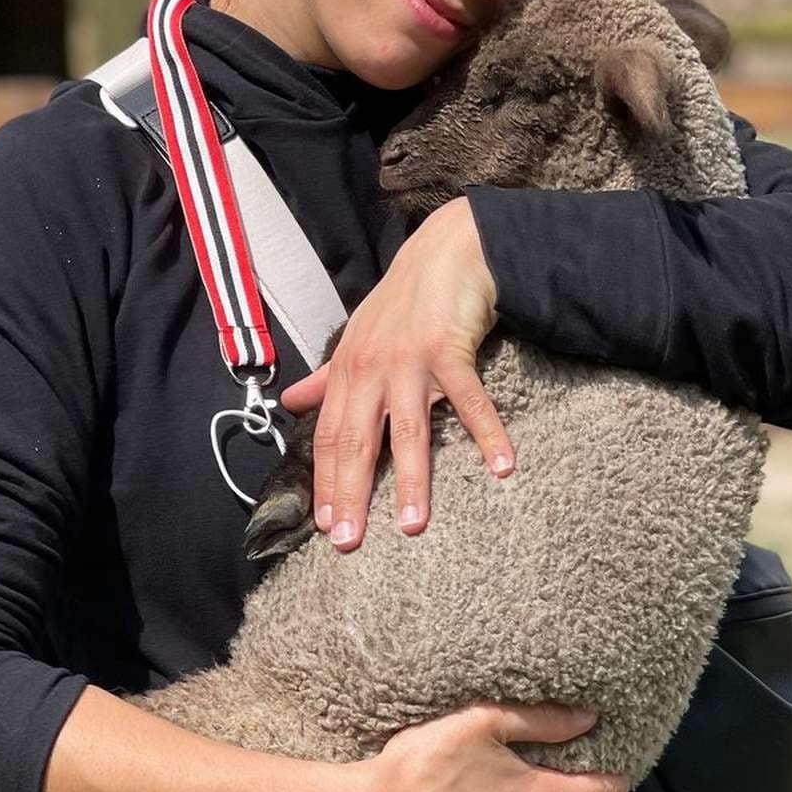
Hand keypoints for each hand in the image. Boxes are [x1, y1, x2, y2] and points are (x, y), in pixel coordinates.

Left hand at [279, 196, 512, 550]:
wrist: (446, 250)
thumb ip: (325, 377)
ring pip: (408, 430)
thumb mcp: (356, 338)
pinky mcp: (449, 348)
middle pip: (357, 441)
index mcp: (347, 371)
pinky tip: (502, 467)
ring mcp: (410, 360)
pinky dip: (487, 433)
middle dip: (350, 494)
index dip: (325, 481)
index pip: (328, 437)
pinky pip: (470, 399)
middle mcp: (371, 368)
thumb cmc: (402, 301)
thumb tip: (289, 402)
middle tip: (349, 541)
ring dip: (412, 480)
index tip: (325, 525)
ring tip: (412, 525)